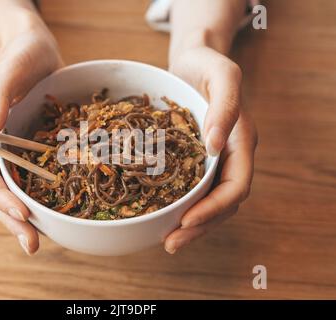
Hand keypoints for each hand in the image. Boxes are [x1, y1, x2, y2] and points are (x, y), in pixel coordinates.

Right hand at [0, 17, 62, 254]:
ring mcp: (15, 150)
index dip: (0, 196)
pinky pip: (35, 178)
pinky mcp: (34, 150)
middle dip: (13, 219)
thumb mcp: (9, 69)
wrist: (38, 50)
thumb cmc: (21, 53)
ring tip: (42, 240)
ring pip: (16, 190)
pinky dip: (43, 197)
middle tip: (32, 245)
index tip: (22, 215)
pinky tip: (58, 214)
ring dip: (27, 217)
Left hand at [164, 47, 257, 253]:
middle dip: (199, 226)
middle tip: (171, 243)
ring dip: (190, 224)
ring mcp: (212, 159)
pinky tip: (160, 214)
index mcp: (241, 141)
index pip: (235, 186)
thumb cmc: (208, 63)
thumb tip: (214, 145)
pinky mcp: (194, 158)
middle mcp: (229, 155)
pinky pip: (191, 188)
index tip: (187, 220)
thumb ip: (225, 107)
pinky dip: (179, 205)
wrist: (194, 59)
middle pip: (222, 202)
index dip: (214, 208)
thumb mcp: (222, 75)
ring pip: (207, 201)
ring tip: (166, 240)